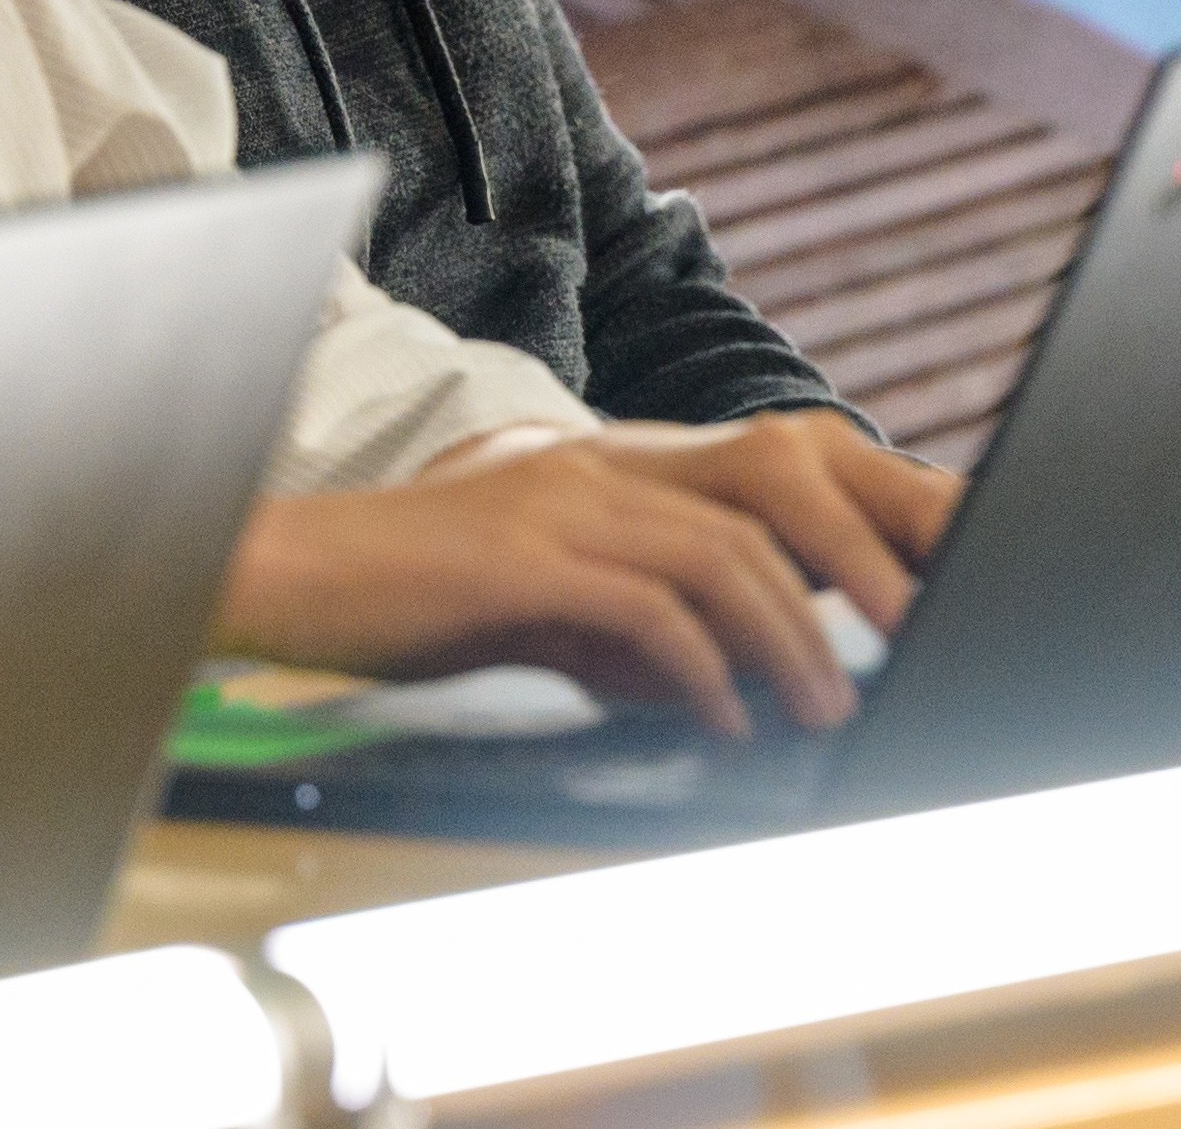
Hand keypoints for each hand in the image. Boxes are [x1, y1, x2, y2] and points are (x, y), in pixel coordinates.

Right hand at [217, 418, 943, 737]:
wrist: (278, 579)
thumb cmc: (396, 596)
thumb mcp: (531, 597)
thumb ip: (621, 617)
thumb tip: (720, 675)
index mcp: (594, 461)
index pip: (755, 475)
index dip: (845, 526)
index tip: (901, 598)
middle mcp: (585, 461)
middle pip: (765, 501)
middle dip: (854, 578)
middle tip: (899, 654)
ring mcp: (551, 501)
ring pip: (722, 554)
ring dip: (792, 641)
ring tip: (821, 708)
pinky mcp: (516, 559)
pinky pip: (646, 609)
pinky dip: (703, 671)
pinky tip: (721, 718)